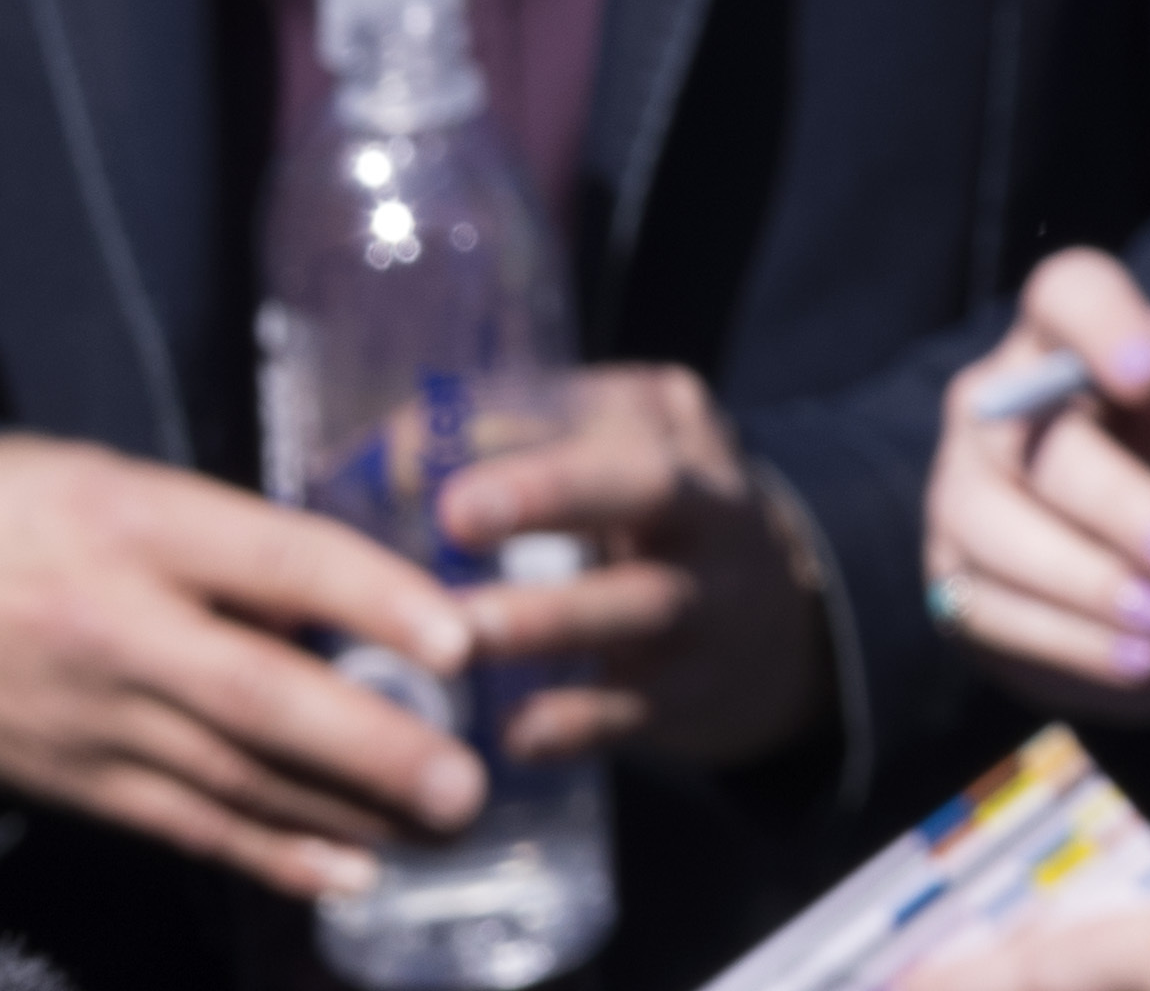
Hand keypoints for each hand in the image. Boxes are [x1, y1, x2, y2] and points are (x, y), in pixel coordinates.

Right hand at [0, 425, 491, 898]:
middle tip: (464, 781)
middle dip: (370, 746)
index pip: (278, 562)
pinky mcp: (69, 783)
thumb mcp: (126, 484)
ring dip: (343, 811)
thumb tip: (351, 602)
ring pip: (232, 776)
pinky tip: (347, 872)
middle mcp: (117, 629)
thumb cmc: (24, 512)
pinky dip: (267, 853)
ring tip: (439, 829)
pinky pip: (181, 826)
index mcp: (142, 526)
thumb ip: (231, 541)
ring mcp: (89, 718)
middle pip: (257, 697)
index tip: (461, 642)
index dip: (374, 602)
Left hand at [443, 361, 840, 781]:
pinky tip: (512, 736)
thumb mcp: (627, 463)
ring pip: (634, 605)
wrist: (777, 629)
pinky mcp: (689, 693)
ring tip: (458, 639)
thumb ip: (524, 447)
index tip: (429, 461)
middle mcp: (704, 512)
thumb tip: (373, 461)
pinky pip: (633, 709)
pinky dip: (575, 723)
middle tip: (455, 516)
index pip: (608, 413)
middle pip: (641, 487)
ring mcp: (705, 605)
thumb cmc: (652, 528)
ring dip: (544, 621)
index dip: (525, 428)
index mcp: (676, 441)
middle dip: (550, 494)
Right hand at [926, 243, 1149, 738]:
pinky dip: (1073, 640)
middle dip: (1120, 506)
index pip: (1069, 294)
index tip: (1146, 370)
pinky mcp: (954, 581)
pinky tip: (1143, 658)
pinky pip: (990, 611)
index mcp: (1074, 338)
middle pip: (1036, 443)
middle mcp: (997, 404)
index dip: (1099, 323)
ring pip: (995, 533)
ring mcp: (962, 493)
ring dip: (1089, 583)